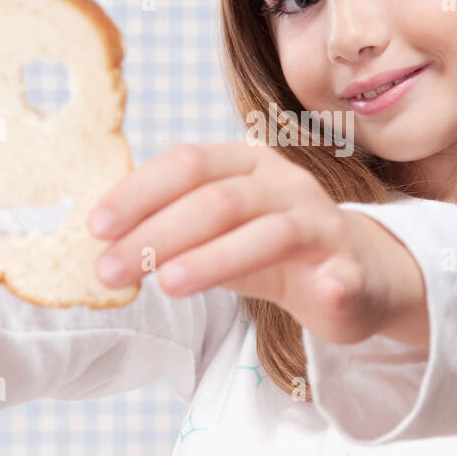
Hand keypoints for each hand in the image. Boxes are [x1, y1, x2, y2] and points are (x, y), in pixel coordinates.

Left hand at [87, 141, 427, 346]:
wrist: (360, 274)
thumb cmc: (273, 251)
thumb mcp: (217, 235)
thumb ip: (172, 233)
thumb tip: (103, 246)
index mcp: (245, 164)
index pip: (187, 163)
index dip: (139, 192)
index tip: (96, 227)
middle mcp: (284, 183)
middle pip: (218, 199)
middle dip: (158, 233)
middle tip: (112, 269)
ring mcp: (321, 223)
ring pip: (269, 232)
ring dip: (215, 258)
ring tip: (168, 285)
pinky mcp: (351, 267)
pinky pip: (344, 273)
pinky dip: (336, 281)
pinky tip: (324, 292)